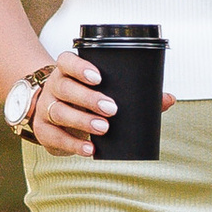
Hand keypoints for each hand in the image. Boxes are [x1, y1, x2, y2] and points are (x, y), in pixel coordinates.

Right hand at [24, 50, 176, 158]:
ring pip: (58, 111)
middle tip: (112, 109)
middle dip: (88, 98)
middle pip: (65, 88)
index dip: (81, 68)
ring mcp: (45, 108)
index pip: (67, 62)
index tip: (99, 78)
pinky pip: (55, 137)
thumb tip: (168, 98)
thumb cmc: (85, 97)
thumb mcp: (104, 91)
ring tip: (104, 129)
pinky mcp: (43, 131)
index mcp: (66, 71)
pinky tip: (90, 149)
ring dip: (82, 120)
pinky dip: (73, 144)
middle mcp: (53, 86)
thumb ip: (134, 93)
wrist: (51, 112)